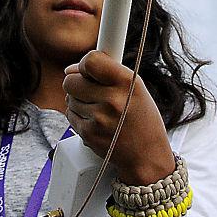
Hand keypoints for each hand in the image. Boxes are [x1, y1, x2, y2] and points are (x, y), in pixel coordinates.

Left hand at [63, 50, 175, 184]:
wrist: (147, 156)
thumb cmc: (142, 118)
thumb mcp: (136, 87)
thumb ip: (107, 72)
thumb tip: (70, 69)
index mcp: (127, 83)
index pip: (90, 60)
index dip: (84, 64)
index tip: (88, 70)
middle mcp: (113, 100)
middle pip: (71, 80)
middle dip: (77, 83)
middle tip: (91, 91)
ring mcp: (99, 119)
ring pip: (69, 98)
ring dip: (79, 101)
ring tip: (99, 108)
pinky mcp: (89, 134)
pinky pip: (70, 115)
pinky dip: (79, 116)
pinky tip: (96, 121)